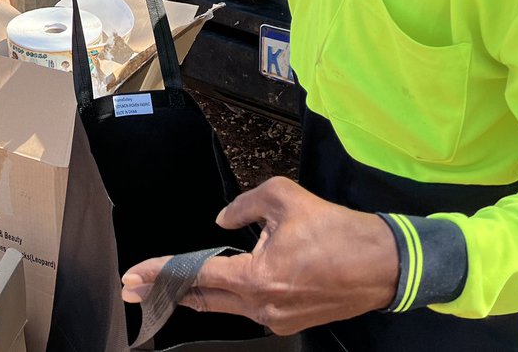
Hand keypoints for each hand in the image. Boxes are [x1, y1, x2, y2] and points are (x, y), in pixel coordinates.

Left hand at [121, 177, 398, 334]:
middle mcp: (260, 305)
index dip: (160, 272)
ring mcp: (276, 318)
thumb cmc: (337, 230)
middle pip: (201, 299)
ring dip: (195, 293)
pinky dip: (225, 296)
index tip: (133, 276)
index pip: (195, 274)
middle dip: (164, 290)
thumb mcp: (284, 198)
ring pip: (223, 306)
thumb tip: (222, 221)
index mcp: (256, 277)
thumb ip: (244, 205)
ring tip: (166, 286)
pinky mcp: (289, 320)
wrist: (383, 265)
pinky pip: (246, 308)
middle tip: (133, 286)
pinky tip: (212, 287)